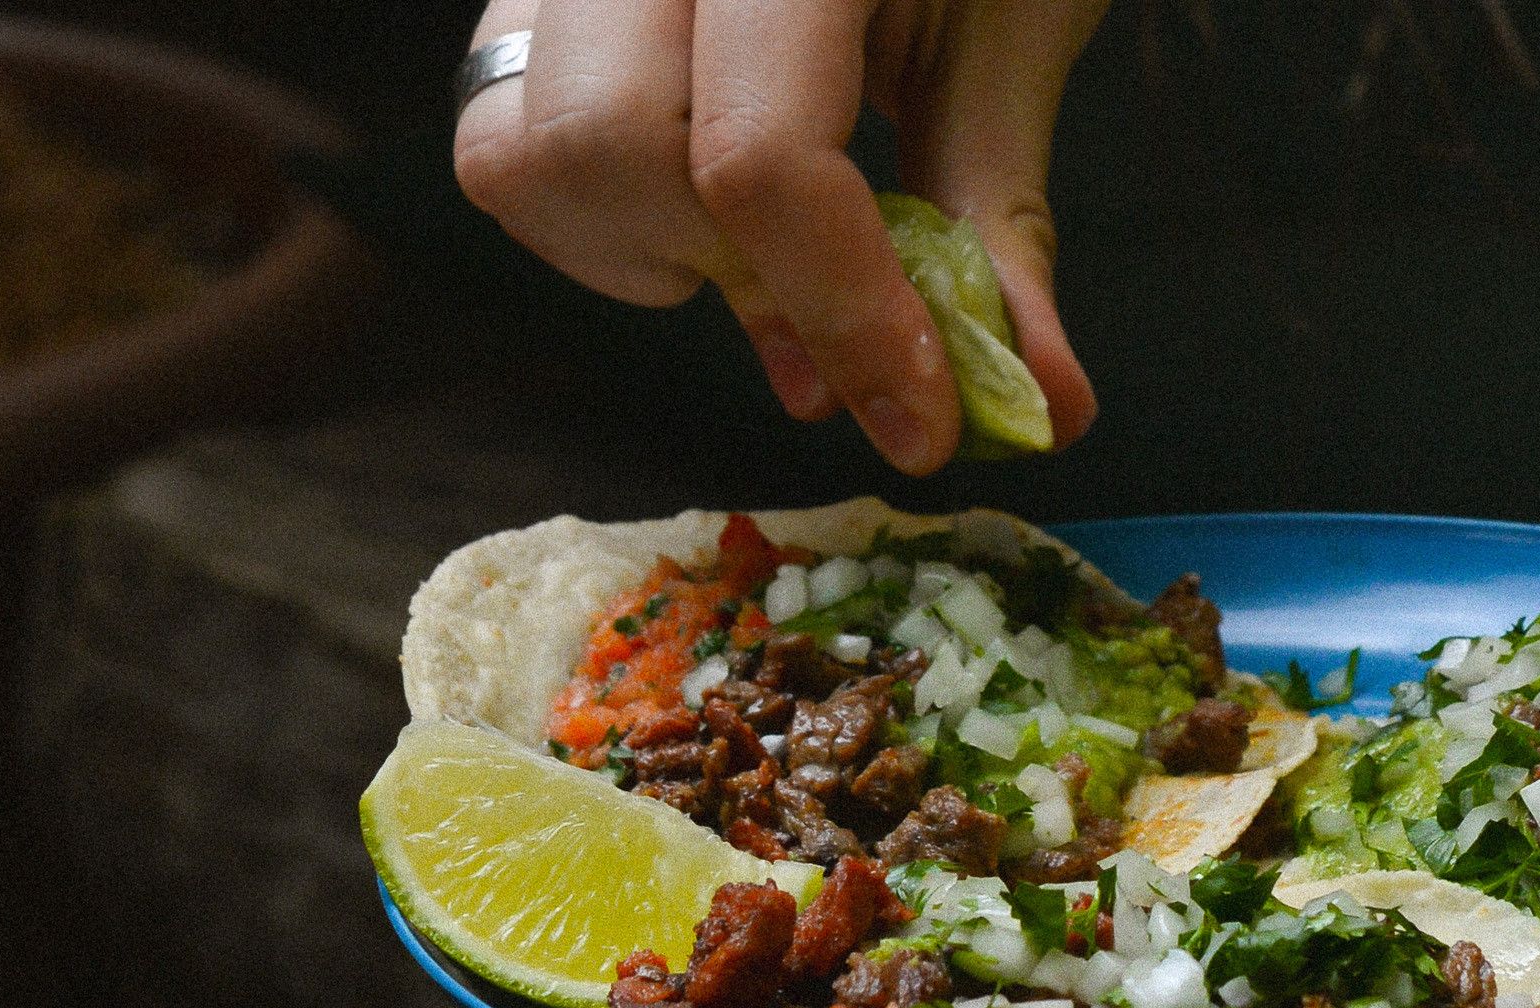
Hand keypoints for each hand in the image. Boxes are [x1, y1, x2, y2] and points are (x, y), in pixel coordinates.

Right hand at [453, 0, 1107, 473]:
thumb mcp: (1008, 48)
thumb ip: (999, 224)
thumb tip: (1042, 406)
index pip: (762, 150)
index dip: (844, 315)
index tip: (921, 428)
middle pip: (614, 150)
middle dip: (743, 273)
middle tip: (841, 303)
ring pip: (526, 153)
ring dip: (651, 251)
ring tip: (762, 239)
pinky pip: (498, 137)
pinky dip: (590, 219)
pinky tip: (690, 206)